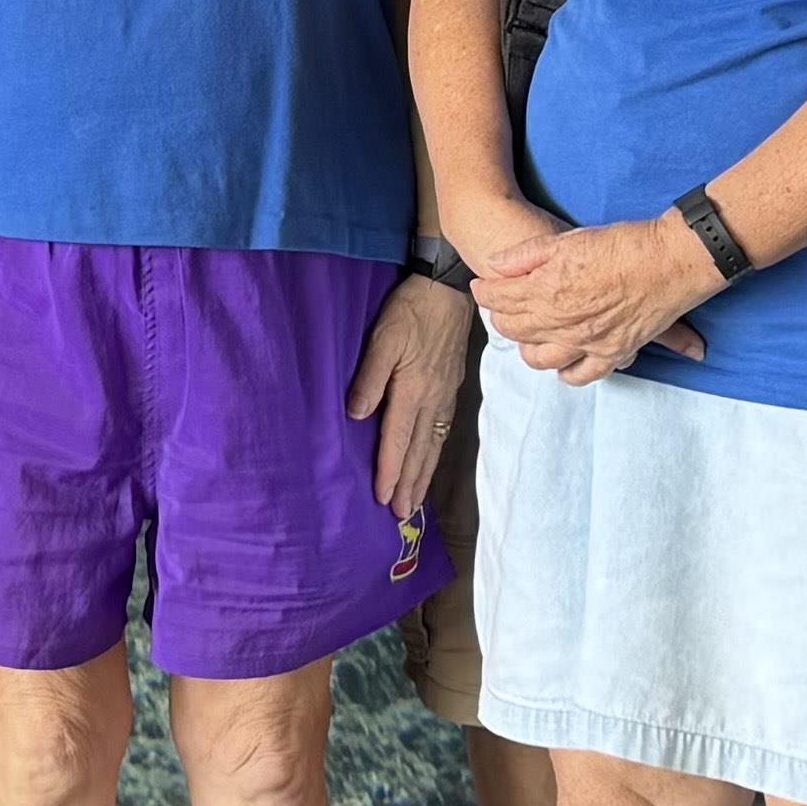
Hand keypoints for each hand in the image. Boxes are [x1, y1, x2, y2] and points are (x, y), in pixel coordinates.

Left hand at [348, 271, 476, 513]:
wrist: (449, 290)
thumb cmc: (411, 311)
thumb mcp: (383, 338)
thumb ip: (369, 377)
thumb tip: (355, 415)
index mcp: (413, 390)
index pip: (398, 439)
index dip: (390, 470)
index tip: (383, 498)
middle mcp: (432, 400)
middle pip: (419, 451)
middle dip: (409, 484)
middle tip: (401, 515)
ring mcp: (445, 396)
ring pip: (433, 445)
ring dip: (423, 475)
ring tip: (415, 501)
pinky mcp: (451, 388)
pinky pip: (443, 432)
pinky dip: (435, 454)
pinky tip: (429, 462)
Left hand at [476, 212, 715, 386]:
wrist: (672, 259)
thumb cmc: (623, 243)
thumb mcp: (567, 238)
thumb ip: (526, 256)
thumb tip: (495, 266)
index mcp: (546, 291)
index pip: (497, 299)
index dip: (485, 291)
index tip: (483, 286)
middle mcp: (562, 323)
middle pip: (514, 329)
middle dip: (502, 316)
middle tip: (502, 306)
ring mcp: (586, 343)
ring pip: (539, 358)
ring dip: (528, 346)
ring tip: (531, 332)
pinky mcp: (612, 353)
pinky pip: (580, 375)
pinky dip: (566, 371)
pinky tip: (563, 359)